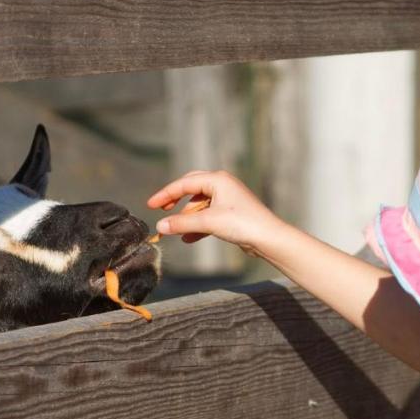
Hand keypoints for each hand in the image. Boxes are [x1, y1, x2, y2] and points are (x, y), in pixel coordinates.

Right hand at [147, 170, 283, 256]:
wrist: (268, 238)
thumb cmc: (242, 224)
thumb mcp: (208, 222)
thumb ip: (182, 223)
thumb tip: (160, 227)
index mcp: (217, 179)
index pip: (183, 183)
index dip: (165, 194)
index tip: (150, 205)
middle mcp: (222, 185)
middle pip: (190, 189)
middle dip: (175, 201)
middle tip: (160, 210)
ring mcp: (227, 199)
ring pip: (199, 205)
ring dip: (186, 218)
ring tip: (174, 231)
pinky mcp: (231, 214)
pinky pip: (208, 217)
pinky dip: (197, 226)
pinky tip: (188, 239)